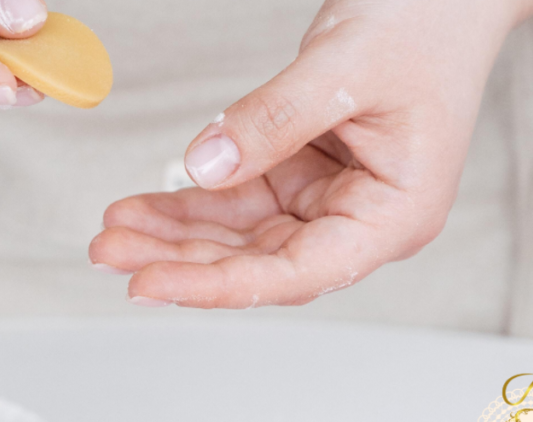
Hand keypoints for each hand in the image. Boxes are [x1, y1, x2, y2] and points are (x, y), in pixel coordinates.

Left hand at [90, 0, 532, 308]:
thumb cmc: (424, 26)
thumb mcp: (343, 68)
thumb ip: (274, 120)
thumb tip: (206, 165)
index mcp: (395, 217)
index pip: (297, 272)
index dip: (219, 285)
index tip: (152, 282)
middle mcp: (359, 221)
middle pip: (257, 261)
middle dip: (180, 258)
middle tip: (109, 251)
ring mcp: (327, 201)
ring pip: (239, 236)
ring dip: (175, 234)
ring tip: (113, 230)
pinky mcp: (300, 176)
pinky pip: (236, 200)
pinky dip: (189, 203)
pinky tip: (143, 207)